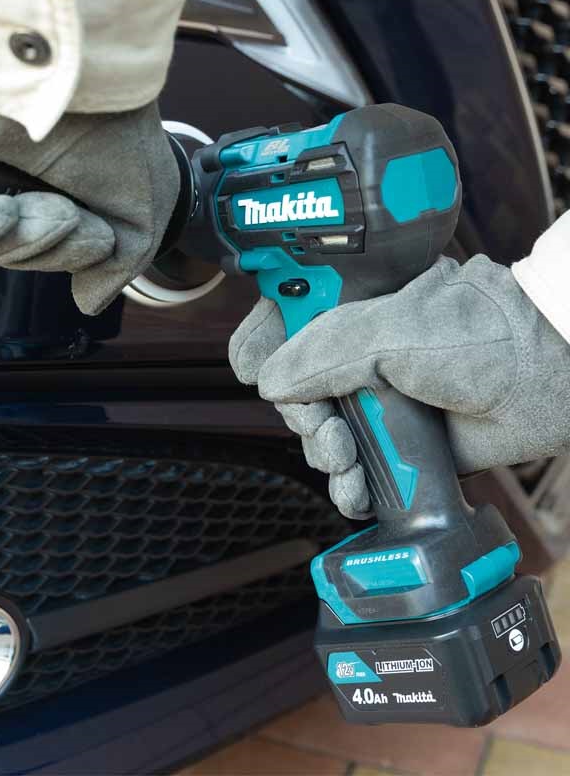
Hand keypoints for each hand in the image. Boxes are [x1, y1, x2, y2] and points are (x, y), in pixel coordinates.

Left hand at [0, 56, 178, 315]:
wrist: (89, 69)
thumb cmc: (117, 133)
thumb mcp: (136, 219)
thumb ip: (115, 264)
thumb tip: (86, 301)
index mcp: (20, 187)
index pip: (14, 251)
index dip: (47, 258)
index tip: (92, 233)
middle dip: (31, 250)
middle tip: (66, 213)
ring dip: (2, 239)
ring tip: (41, 203)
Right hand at [246, 255, 569, 517]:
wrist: (547, 379)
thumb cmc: (483, 334)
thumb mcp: (390, 330)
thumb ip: (322, 352)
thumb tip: (271, 384)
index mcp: (351, 308)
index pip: (283, 320)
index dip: (262, 345)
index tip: (257, 369)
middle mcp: (359, 354)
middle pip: (294, 390)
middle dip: (300, 417)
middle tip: (322, 425)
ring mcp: (377, 399)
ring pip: (319, 435)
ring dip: (323, 456)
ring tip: (346, 458)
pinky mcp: (397, 442)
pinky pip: (354, 470)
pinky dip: (347, 487)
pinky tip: (355, 489)